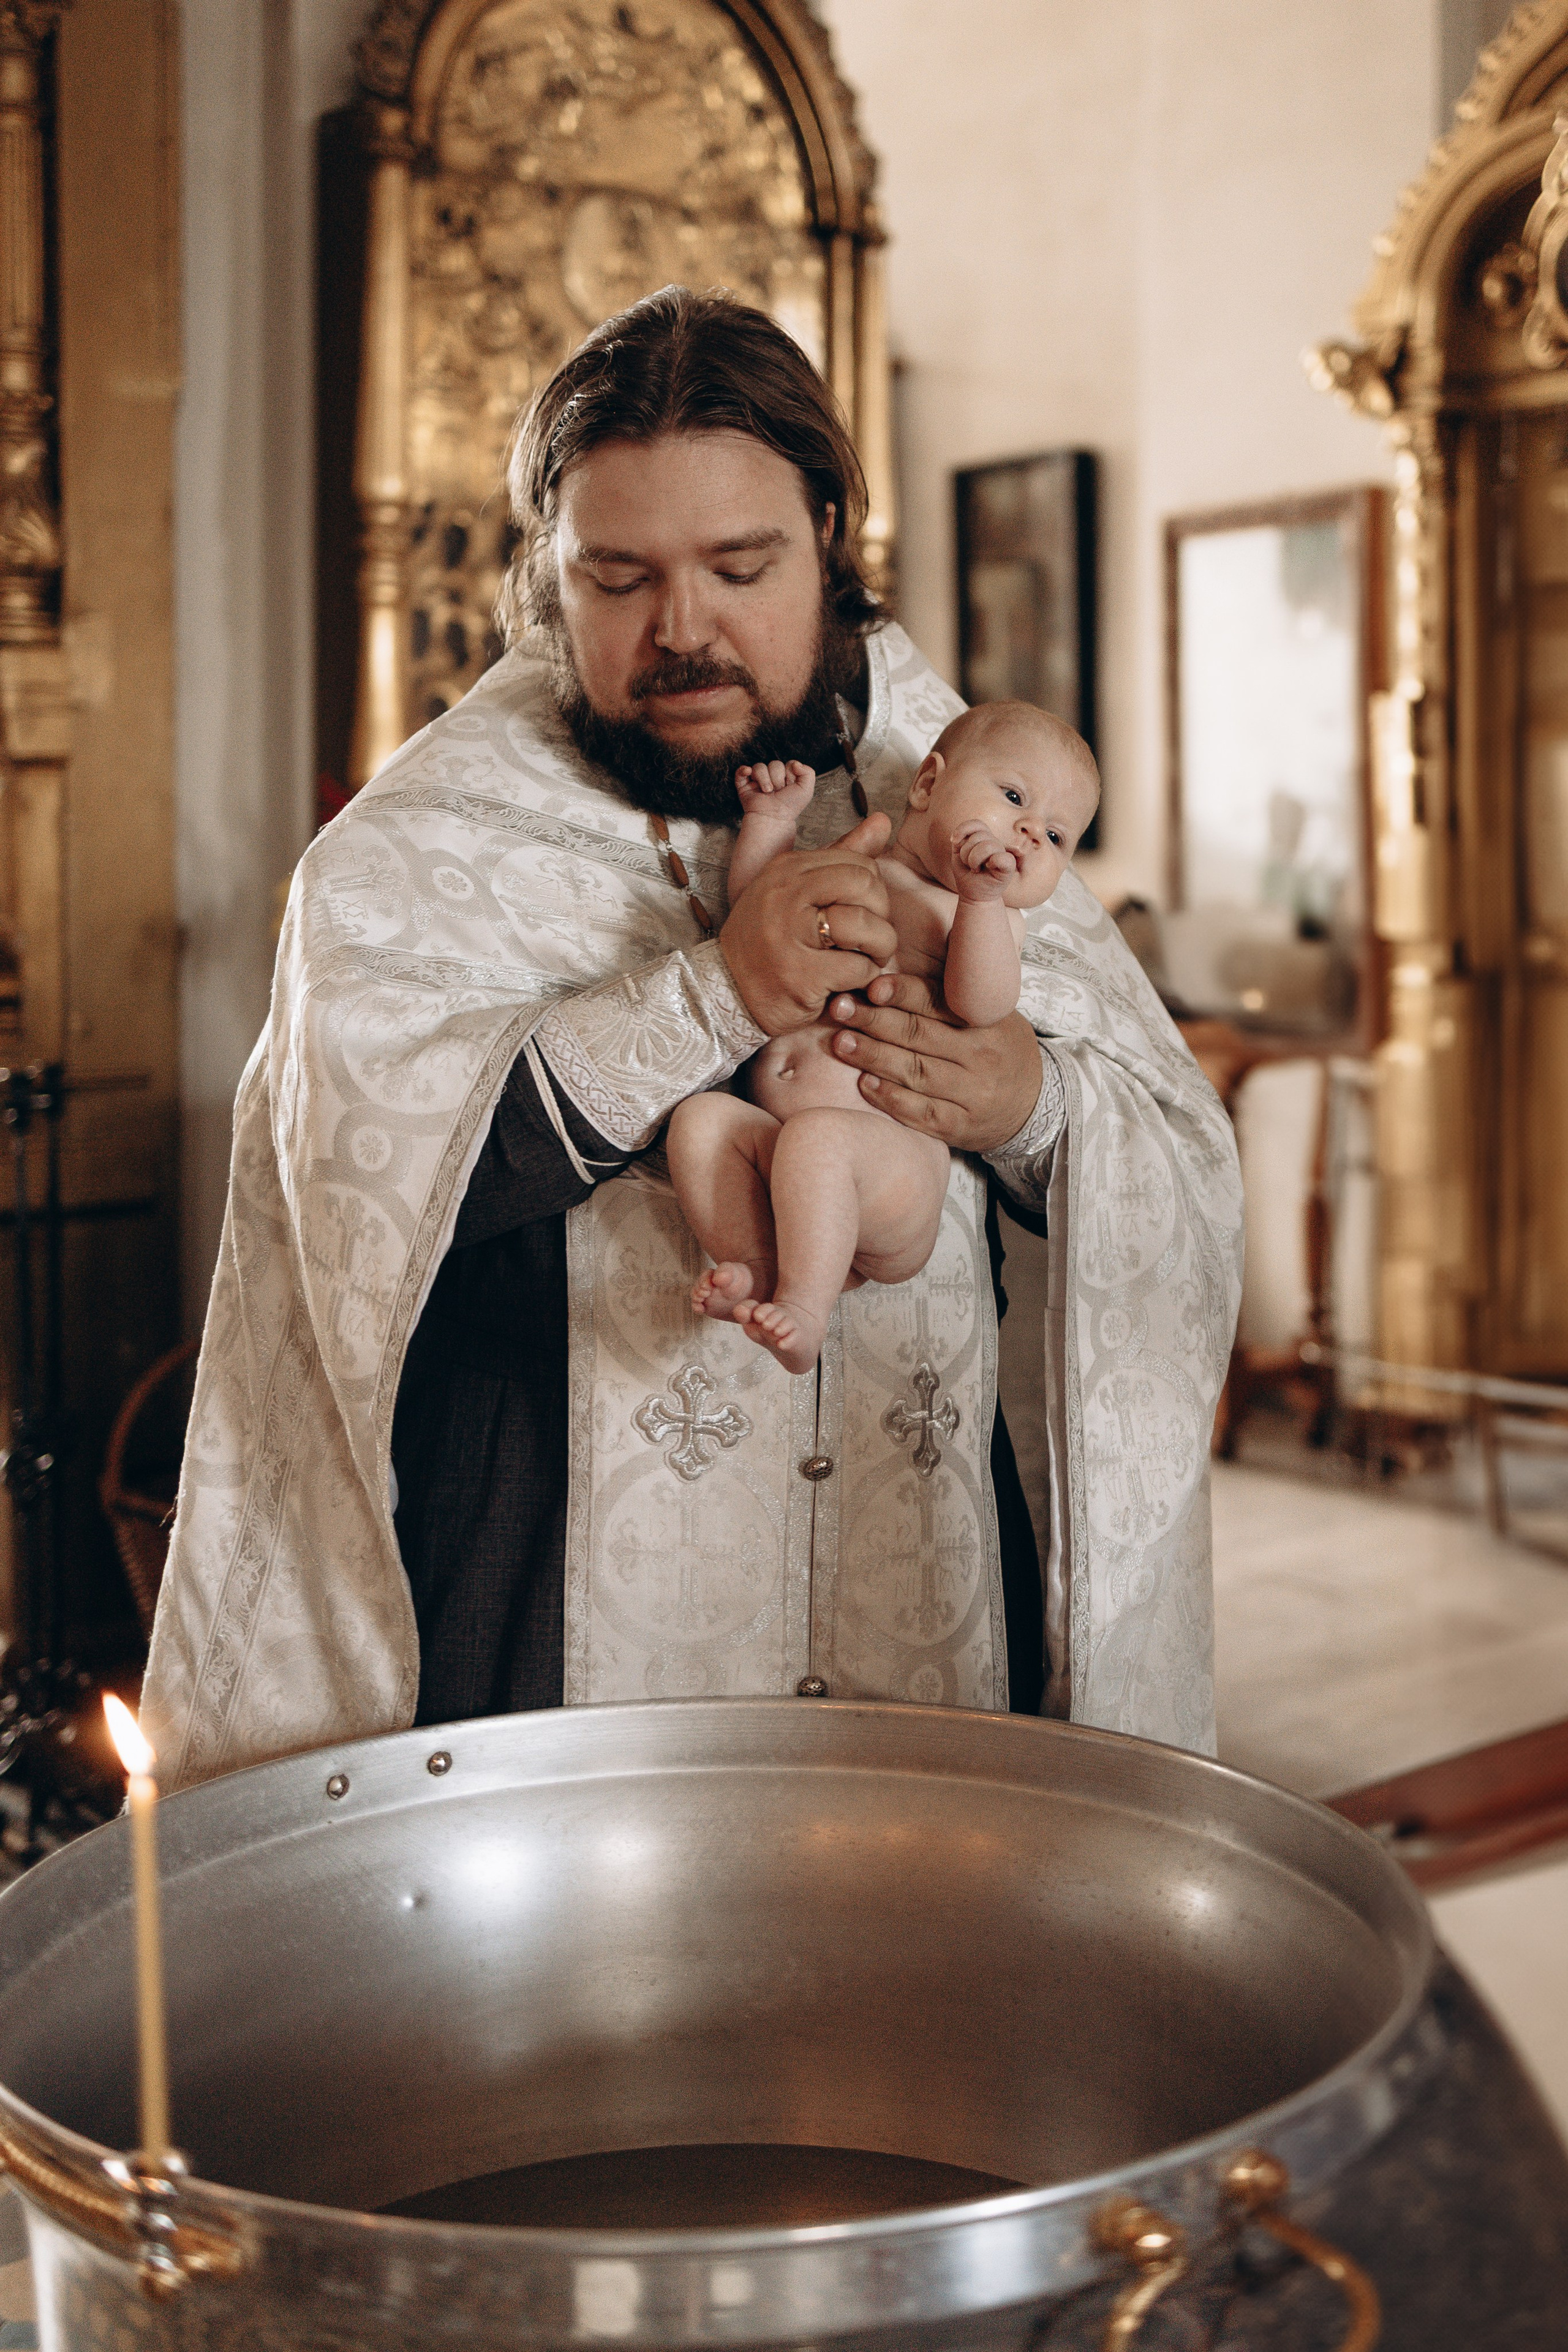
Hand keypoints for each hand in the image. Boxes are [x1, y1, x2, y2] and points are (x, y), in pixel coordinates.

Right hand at [720, 810, 897, 1034]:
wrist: (730, 992)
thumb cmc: (771, 941)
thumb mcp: (799, 891)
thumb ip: (843, 856)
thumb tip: (883, 821)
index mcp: (787, 869)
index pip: (859, 864)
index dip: (873, 892)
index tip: (861, 913)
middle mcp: (785, 895)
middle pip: (866, 886)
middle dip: (881, 916)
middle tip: (871, 938)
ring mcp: (788, 935)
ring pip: (866, 925)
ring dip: (879, 948)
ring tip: (866, 959)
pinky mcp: (800, 975)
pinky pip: (859, 967)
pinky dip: (864, 978)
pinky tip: (847, 982)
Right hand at [737, 758, 815, 826]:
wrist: (774, 817)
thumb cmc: (790, 806)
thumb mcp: (806, 790)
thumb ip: (808, 772)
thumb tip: (795, 763)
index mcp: (787, 778)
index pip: (789, 764)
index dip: (790, 774)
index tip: (790, 787)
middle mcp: (772, 778)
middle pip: (775, 763)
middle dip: (778, 778)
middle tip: (778, 791)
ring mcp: (758, 781)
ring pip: (759, 767)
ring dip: (764, 779)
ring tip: (767, 791)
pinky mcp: (745, 786)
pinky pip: (741, 771)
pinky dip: (743, 770)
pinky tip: (748, 772)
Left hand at [827, 970, 1042, 1150]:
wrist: (1036, 1104)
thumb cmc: (1000, 1050)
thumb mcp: (993, 1016)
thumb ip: (953, 998)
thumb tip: (897, 971)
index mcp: (986, 1023)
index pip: (938, 1003)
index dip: (903, 994)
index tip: (871, 986)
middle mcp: (980, 1058)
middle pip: (919, 1036)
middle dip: (874, 1020)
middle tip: (839, 1009)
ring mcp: (972, 1095)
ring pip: (916, 1073)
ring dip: (874, 1057)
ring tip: (841, 1042)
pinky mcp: (960, 1127)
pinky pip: (921, 1112)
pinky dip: (891, 1098)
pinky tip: (865, 1084)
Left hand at [950, 819, 1017, 902]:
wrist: (974, 896)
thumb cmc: (967, 875)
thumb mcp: (958, 856)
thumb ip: (959, 841)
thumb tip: (958, 837)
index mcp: (984, 838)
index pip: (976, 824)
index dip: (963, 830)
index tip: (954, 842)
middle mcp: (994, 843)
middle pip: (978, 836)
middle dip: (966, 853)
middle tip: (969, 865)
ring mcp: (1003, 853)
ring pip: (987, 845)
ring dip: (974, 860)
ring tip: (975, 869)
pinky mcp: (1009, 865)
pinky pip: (1002, 857)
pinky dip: (992, 862)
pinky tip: (988, 868)